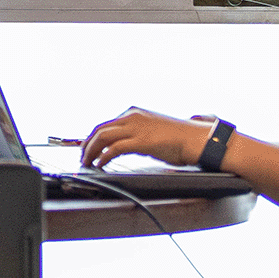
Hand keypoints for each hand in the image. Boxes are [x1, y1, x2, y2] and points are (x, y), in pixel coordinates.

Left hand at [80, 107, 209, 168]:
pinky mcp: (141, 141)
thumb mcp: (151, 131)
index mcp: (133, 113)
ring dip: (91, 151)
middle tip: (83, 157)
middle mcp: (132, 117)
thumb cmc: (178, 137)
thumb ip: (136, 135)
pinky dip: (103, 156)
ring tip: (87, 162)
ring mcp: (136, 127)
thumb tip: (124, 146)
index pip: (105, 125)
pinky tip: (100, 164)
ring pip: (103, 137)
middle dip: (87, 145)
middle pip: (99, 130)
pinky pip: (114, 148)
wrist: (195, 139)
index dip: (92, 138)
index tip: (87, 148)